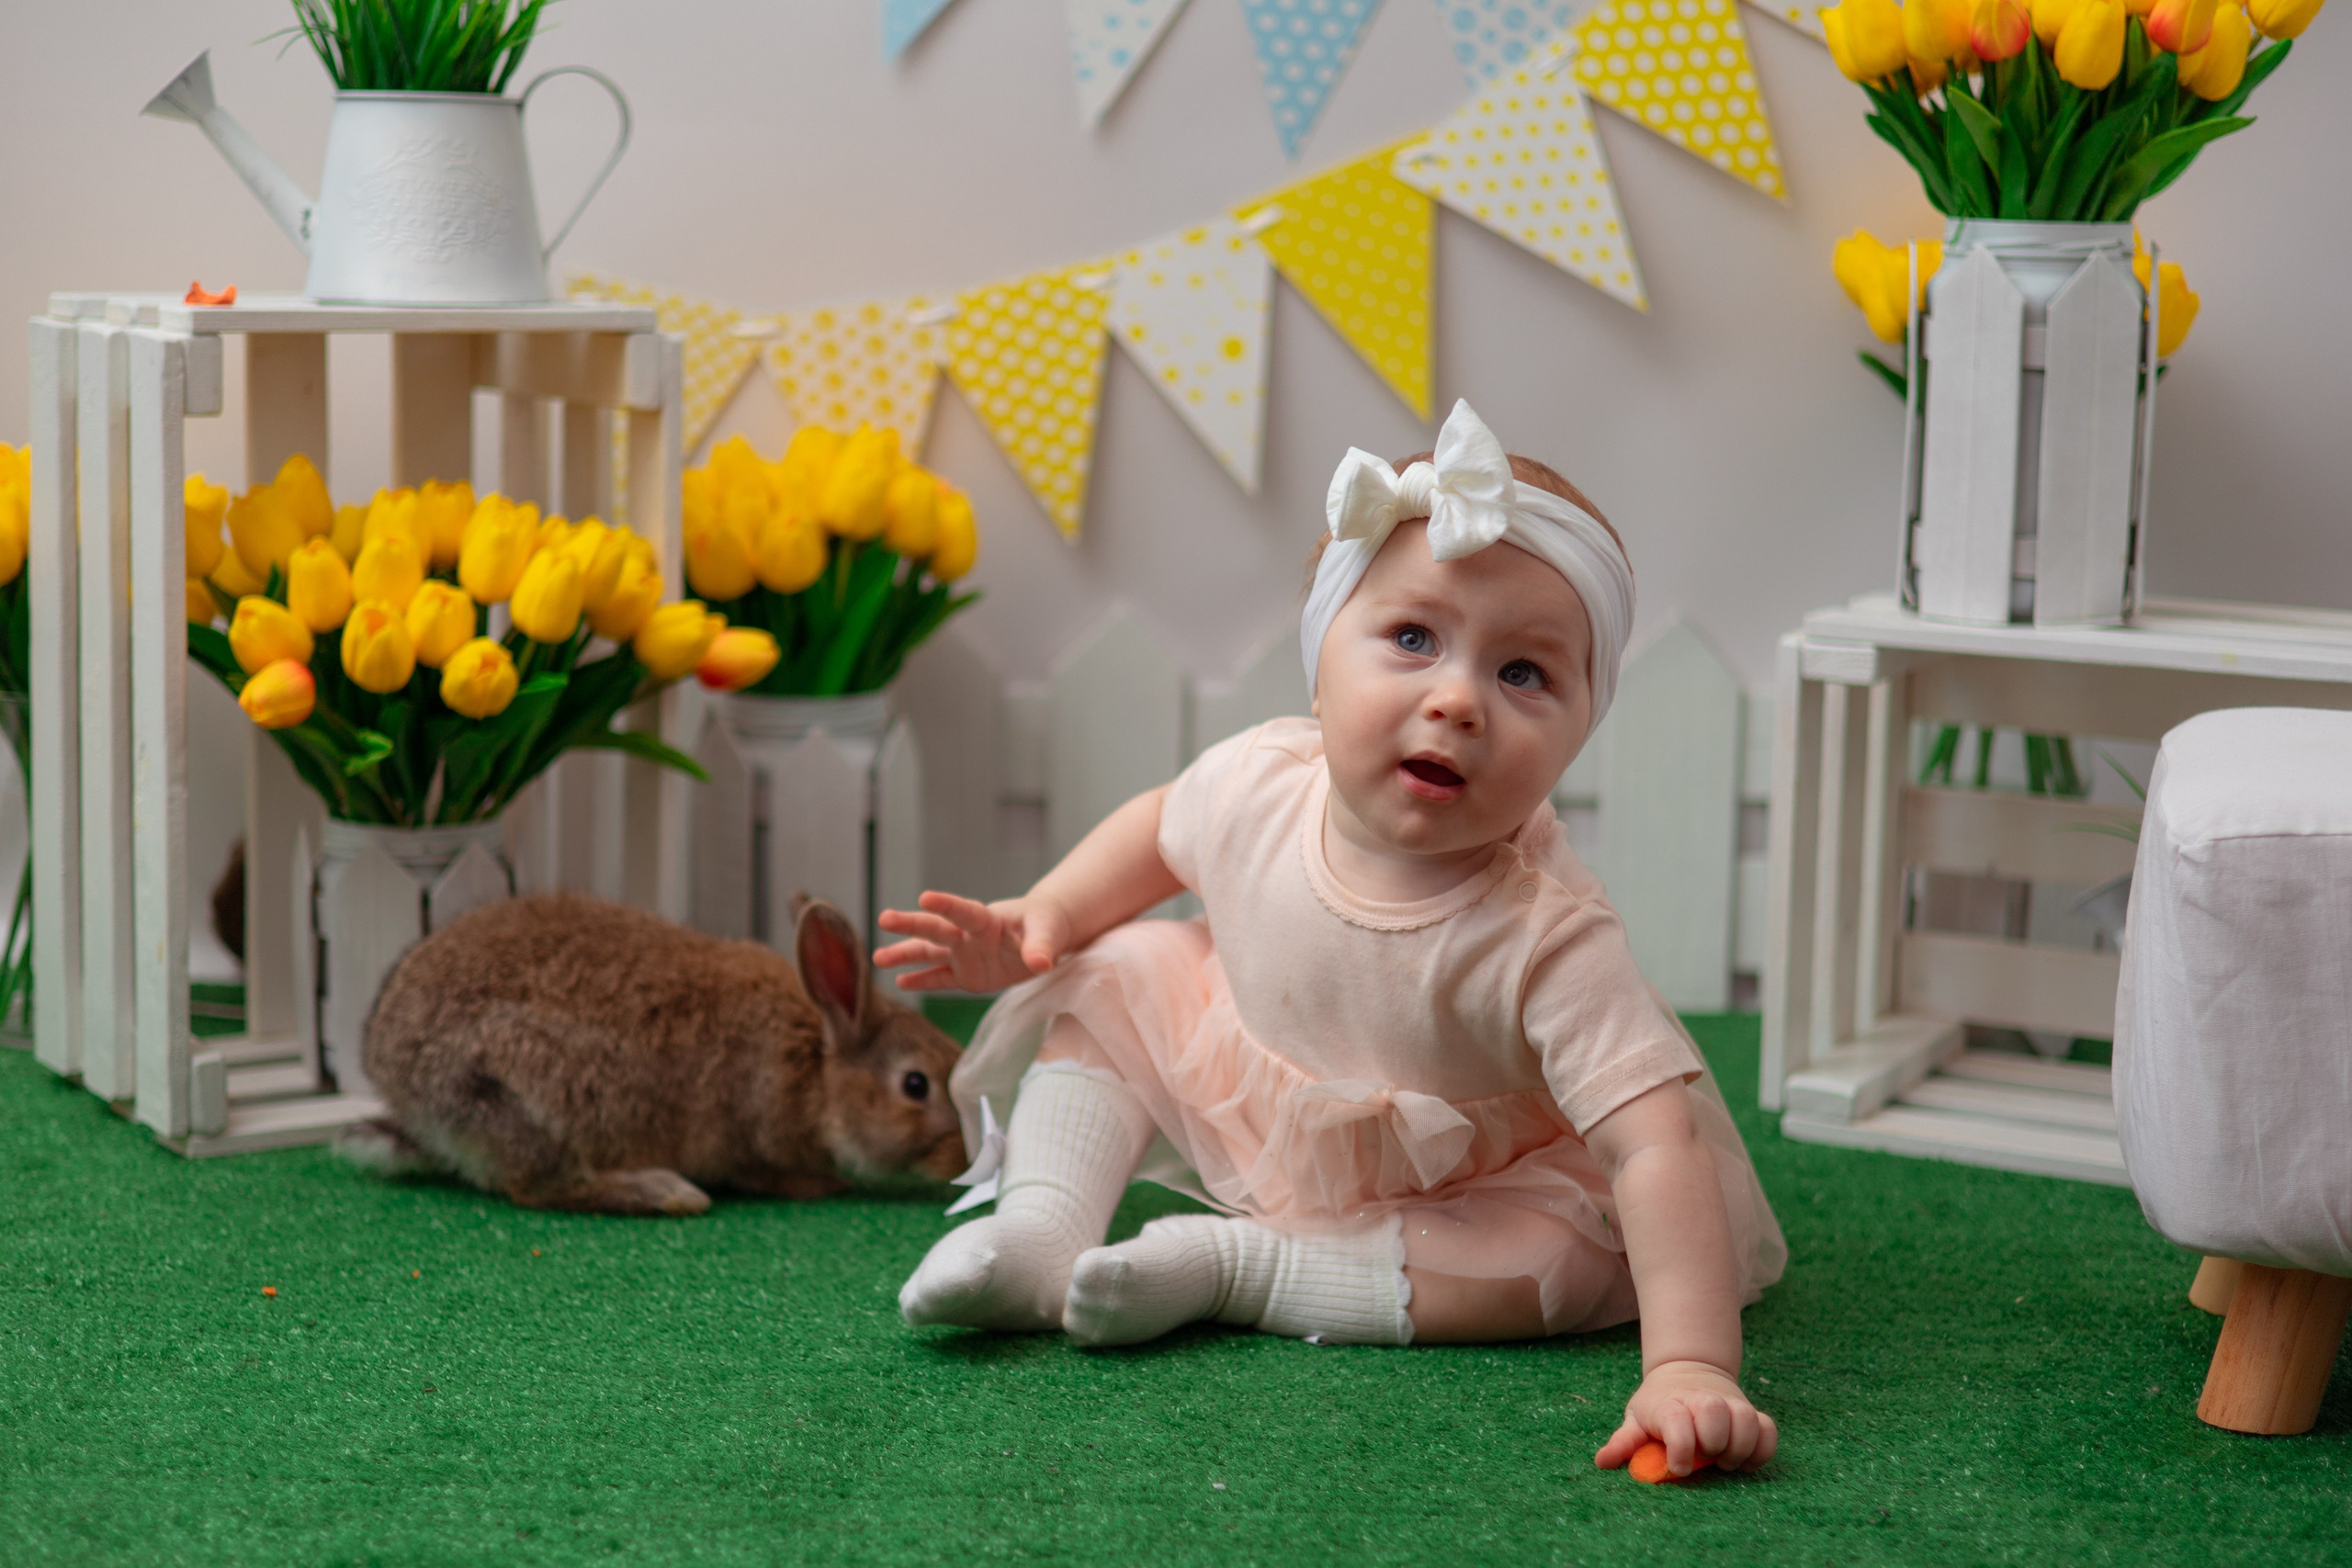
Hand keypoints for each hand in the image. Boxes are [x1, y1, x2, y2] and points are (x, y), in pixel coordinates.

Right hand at [873, 891, 1070, 993]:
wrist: (1043, 933)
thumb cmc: (1045, 924)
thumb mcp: (1049, 932)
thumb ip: (1042, 946)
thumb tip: (1041, 963)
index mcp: (988, 919)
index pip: (965, 911)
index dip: (947, 904)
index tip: (925, 897)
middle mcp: (969, 936)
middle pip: (937, 929)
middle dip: (911, 925)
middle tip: (884, 918)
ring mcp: (965, 955)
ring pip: (930, 954)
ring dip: (905, 955)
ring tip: (877, 957)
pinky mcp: (967, 975)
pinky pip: (941, 979)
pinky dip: (922, 980)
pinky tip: (900, 981)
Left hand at [1594, 1360, 1775, 1476]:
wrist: (1687, 1370)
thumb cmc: (1659, 1405)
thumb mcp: (1637, 1418)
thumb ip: (1624, 1441)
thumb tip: (1603, 1462)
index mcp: (1669, 1404)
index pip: (1676, 1420)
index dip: (1680, 1446)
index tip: (1678, 1468)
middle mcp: (1702, 1400)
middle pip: (1714, 1412)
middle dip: (1712, 1442)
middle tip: (1705, 1458)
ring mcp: (1730, 1404)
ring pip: (1747, 1420)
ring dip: (1739, 1447)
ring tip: (1724, 1462)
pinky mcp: (1751, 1412)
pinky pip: (1768, 1429)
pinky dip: (1763, 1449)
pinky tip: (1746, 1463)